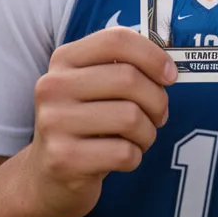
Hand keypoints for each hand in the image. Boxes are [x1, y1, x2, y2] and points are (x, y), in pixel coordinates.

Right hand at [24, 27, 176, 216]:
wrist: (48, 176)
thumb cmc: (85, 124)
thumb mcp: (95, 86)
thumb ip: (125, 68)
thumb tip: (168, 68)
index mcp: (64, 59)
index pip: (117, 40)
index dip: (153, 55)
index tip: (169, 75)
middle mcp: (53, 86)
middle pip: (128, 78)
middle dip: (157, 100)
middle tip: (159, 115)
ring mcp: (54, 122)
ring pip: (130, 117)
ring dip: (148, 132)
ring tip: (139, 138)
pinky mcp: (63, 159)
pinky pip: (124, 153)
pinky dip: (135, 156)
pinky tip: (123, 157)